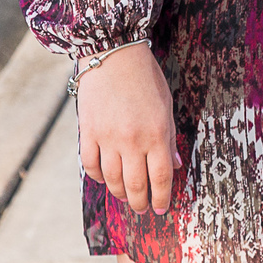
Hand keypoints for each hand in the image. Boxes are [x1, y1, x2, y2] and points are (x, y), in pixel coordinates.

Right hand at [77, 44, 180, 213]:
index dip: (161, 198)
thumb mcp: (166, 106)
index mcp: (156, 134)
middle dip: (140, 203)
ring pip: (112, 180)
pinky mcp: (88, 132)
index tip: (161, 209)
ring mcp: (107, 138)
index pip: (160, 178)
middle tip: (142, 209)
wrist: (113, 53)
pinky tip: (105, 178)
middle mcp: (132, 140)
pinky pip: (91, 166)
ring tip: (125, 196)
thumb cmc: (145, 78)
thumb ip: (169, 138)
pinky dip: (98, 176)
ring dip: (120, 193)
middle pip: (135, 185)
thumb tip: (175, 166)